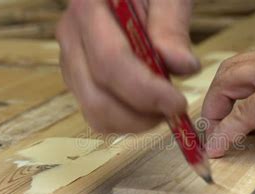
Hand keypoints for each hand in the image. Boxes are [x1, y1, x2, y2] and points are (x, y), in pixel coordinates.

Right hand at [56, 0, 198, 132]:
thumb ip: (171, 26)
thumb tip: (183, 67)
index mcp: (89, 8)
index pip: (110, 63)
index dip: (146, 92)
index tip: (177, 103)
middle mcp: (72, 37)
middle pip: (96, 97)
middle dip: (140, 116)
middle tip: (174, 111)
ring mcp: (71, 59)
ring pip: (93, 111)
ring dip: (133, 122)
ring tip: (162, 107)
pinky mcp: (78, 76)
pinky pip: (96, 111)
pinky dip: (125, 119)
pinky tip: (147, 105)